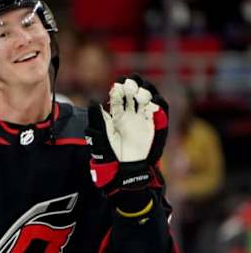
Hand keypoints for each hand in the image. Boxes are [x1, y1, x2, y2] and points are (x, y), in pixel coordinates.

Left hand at [86, 74, 167, 195]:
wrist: (125, 167)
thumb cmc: (109, 151)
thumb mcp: (101, 133)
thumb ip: (97, 117)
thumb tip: (93, 100)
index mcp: (116, 113)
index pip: (119, 95)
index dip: (119, 88)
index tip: (117, 86)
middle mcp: (130, 113)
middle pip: (133, 92)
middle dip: (133, 85)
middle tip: (129, 86)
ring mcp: (143, 118)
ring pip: (146, 98)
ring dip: (145, 91)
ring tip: (139, 94)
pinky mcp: (155, 124)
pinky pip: (160, 109)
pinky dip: (158, 102)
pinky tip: (152, 101)